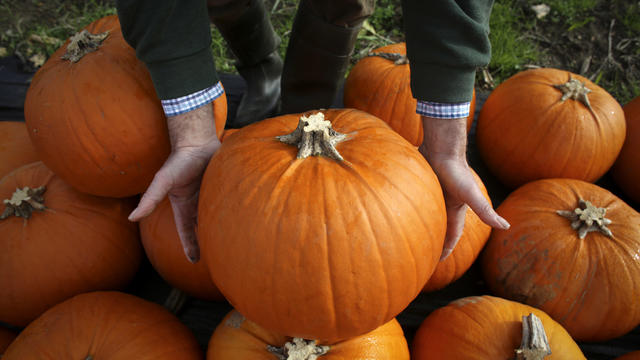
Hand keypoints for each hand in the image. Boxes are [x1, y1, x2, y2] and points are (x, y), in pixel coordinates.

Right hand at [128, 104, 220, 262]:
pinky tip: (243, 221)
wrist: (198, 142)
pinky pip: (229, 204)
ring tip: (232, 243)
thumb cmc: (179, 161)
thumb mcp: (162, 181)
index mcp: (183, 206)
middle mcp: (197, 203)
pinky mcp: (223, 188)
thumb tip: (131, 217)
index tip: (194, 261)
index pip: (186, 231)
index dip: (190, 246)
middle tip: (218, 258)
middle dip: (207, 241)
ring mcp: (211, 196)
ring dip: (222, 228)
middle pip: (203, 227)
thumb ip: (150, 199)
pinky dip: (234, 212)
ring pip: (217, 217)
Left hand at [420, 116, 509, 260]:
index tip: (439, 260)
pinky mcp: (421, 184)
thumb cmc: (456, 171)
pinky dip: (409, 209)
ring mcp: (433, 193)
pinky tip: (398, 212)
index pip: (453, 233)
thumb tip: (506, 226)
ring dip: (421, 224)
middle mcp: (444, 202)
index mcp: (456, 208)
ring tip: (409, 236)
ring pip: (426, 214)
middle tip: (423, 253)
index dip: (448, 246)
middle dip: (434, 239)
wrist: (441, 147)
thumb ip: (485, 211)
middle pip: (438, 225)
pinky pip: (415, 201)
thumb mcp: (471, 194)